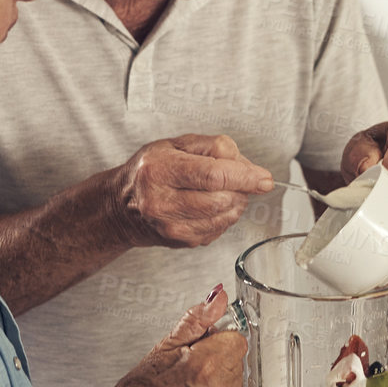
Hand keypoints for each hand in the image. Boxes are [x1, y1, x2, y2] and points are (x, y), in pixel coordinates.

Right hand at [96, 285, 245, 386]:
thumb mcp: (163, 348)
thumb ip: (196, 320)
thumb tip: (219, 298)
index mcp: (206, 365)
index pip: (236, 339)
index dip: (217, 340)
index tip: (200, 348)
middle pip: (236, 361)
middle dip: (217, 360)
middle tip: (188, 371)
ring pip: (236, 383)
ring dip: (218, 382)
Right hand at [106, 134, 275, 249]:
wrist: (123, 206)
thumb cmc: (151, 170)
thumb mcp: (177, 144)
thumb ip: (216, 147)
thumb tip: (249, 167)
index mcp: (159, 170)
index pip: (213, 175)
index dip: (245, 177)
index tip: (264, 179)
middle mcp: (161, 201)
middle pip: (222, 199)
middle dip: (240, 189)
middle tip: (234, 179)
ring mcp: (171, 226)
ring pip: (224, 217)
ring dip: (234, 203)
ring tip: (220, 191)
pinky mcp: (181, 242)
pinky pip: (219, 230)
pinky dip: (223, 217)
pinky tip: (208, 206)